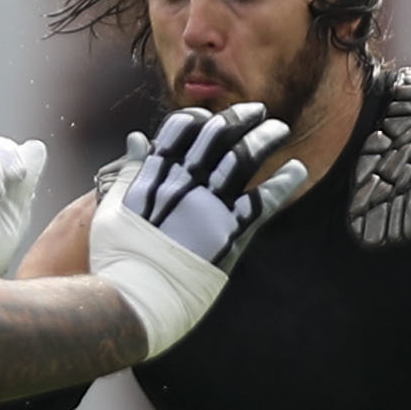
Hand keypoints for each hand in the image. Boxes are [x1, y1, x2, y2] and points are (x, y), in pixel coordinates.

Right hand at [89, 103, 311, 357]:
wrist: (134, 297)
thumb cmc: (117, 258)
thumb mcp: (113, 207)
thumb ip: (129, 172)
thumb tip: (137, 138)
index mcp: (156, 175)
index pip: (182, 129)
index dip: (201, 118)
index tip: (212, 118)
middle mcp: (185, 183)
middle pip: (218, 135)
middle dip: (241, 117)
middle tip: (258, 112)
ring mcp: (209, 206)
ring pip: (244, 158)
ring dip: (266, 138)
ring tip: (280, 130)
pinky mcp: (230, 233)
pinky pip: (264, 200)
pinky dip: (283, 182)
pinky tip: (297, 170)